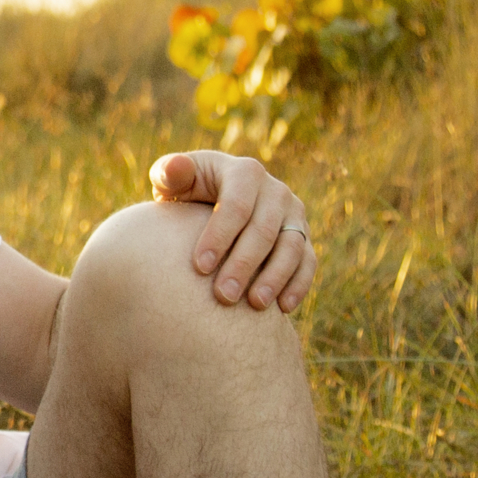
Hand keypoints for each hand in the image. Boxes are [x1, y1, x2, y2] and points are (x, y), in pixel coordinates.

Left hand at [151, 151, 316, 312]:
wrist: (211, 204)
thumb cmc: (186, 192)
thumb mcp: (174, 179)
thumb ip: (170, 173)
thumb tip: (173, 169)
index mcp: (244, 173)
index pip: (236, 205)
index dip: (219, 236)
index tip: (198, 268)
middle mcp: (275, 191)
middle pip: (264, 229)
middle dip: (244, 264)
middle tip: (222, 296)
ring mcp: (293, 214)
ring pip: (291, 246)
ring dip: (275, 277)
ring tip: (254, 305)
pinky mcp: (302, 237)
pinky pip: (307, 261)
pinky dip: (298, 284)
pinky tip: (283, 309)